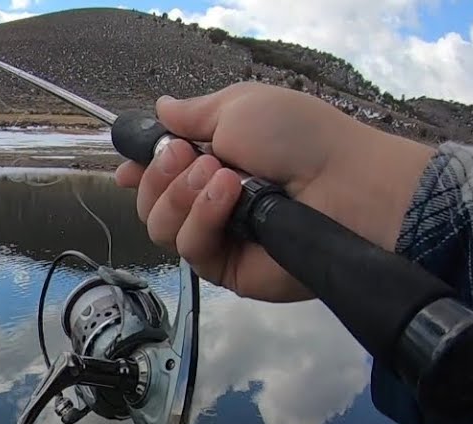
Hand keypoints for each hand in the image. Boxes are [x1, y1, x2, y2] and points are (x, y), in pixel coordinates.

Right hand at [114, 83, 434, 301]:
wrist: (345, 185)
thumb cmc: (299, 139)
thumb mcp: (240, 106)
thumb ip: (194, 113)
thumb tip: (162, 107)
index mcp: (210, 162)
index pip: (157, 175)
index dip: (138, 171)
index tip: (128, 166)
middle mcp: (208, 203)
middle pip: (148, 204)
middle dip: (160, 176)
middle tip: (189, 157)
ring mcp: (216, 238)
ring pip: (161, 228)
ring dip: (183, 196)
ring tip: (222, 177)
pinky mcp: (225, 269)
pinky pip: (189, 250)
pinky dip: (203, 219)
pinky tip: (230, 198)